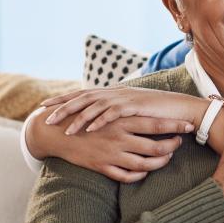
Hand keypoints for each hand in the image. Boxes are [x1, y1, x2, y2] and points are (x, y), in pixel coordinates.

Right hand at [27, 111, 194, 182]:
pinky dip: (140, 175)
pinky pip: (126, 176)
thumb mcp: (106, 107)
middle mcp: (119, 137)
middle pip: (155, 146)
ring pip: (145, 164)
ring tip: (166, 157)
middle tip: (179, 143)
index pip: (156, 123)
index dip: (175, 126)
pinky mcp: (102, 166)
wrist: (58, 132)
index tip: (189, 126)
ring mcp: (111, 154)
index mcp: (122, 120)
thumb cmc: (86, 117)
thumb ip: (126, 107)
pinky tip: (146, 170)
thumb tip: (145, 101)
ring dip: (160, 162)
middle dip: (172, 146)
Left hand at [41, 88, 207, 134]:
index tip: (46, 106)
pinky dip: (99, 121)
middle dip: (62, 107)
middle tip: (45, 116)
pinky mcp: (133, 106)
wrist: (178, 108)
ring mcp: (123, 98)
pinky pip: (112, 114)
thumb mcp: (131, 110)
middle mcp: (114, 92)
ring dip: (78, 118)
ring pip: (94, 106)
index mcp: (111, 92)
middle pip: (82, 97)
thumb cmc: (155, 112)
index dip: (63, 99)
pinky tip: (88, 130)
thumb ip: (115, 110)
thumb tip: (100, 115)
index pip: (82, 94)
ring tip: (64, 129)